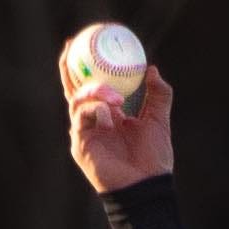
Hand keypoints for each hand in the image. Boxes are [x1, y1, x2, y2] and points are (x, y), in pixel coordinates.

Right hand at [60, 57, 173, 192]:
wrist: (147, 186)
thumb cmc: (153, 159)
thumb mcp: (159, 120)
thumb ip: (159, 94)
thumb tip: (152, 69)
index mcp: (109, 115)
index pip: (92, 85)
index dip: (86, 65)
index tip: (88, 42)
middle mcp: (92, 122)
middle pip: (73, 88)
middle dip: (69, 66)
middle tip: (72, 46)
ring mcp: (84, 133)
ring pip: (78, 99)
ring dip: (96, 91)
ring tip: (117, 99)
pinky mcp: (79, 145)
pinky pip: (81, 117)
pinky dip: (96, 110)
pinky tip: (110, 114)